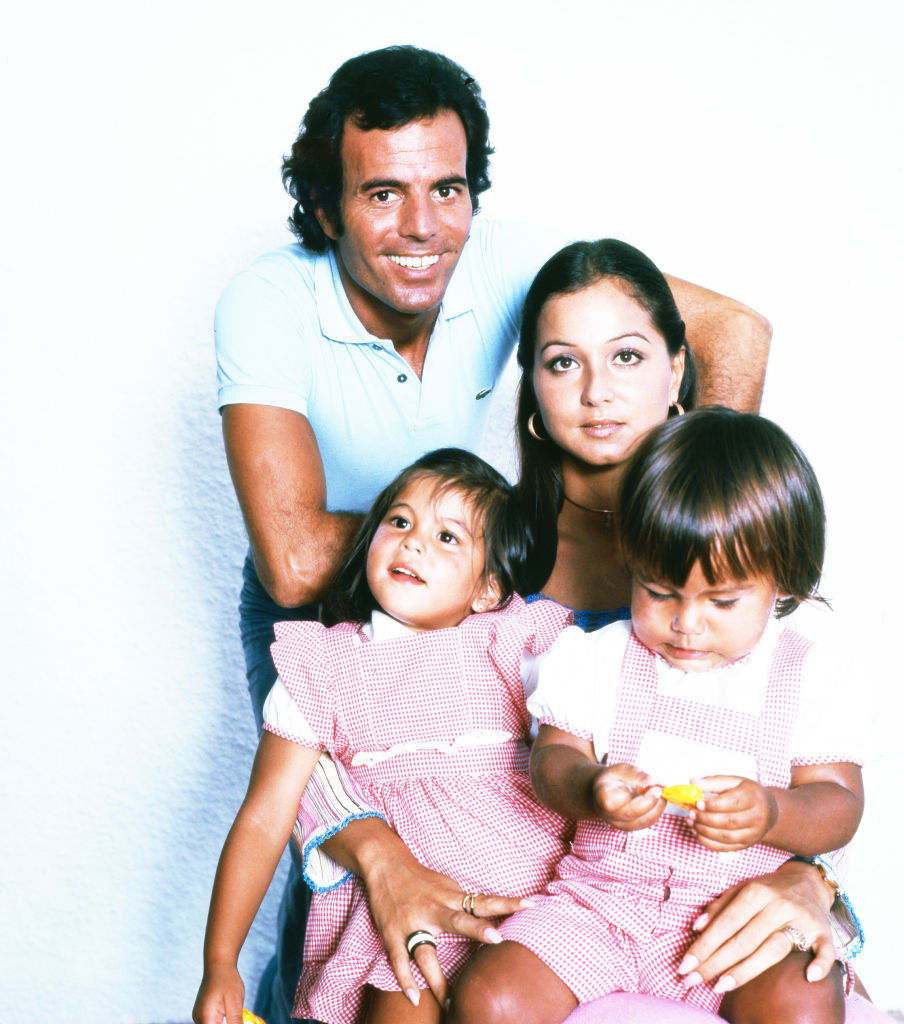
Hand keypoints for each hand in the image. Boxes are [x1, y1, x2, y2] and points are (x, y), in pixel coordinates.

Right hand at [192, 962, 243, 1023]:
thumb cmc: (228, 980)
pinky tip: (228, 1013)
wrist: (219, 964)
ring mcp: (198, 1015)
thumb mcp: (235, 1002)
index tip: (234, 1020)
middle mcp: (198, 1018)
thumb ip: (235, 1021)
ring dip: (223, 1023)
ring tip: (231, 1010)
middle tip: (235, 1015)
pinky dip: (220, 1021)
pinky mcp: (201, 1012)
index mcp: (205, 1017)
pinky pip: (210, 1022)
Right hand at [363, 848, 527, 1008]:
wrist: (385, 863)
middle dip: (477, 930)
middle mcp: (434, 909)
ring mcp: (412, 923)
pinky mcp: (392, 934)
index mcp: (450, 897)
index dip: (507, 904)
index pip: (484, 901)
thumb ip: (467, 904)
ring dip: (437, 976)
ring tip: (450, 1000)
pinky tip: (414, 998)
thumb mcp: (447, 886)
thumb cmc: (422, 879)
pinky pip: (399, 960)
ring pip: (425, 952)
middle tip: (498, 940)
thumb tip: (495, 918)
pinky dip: (405, 980)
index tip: (530, 905)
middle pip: (458, 920)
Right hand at [592, 763, 664, 830]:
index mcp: (602, 794)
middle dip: (648, 801)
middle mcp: (608, 813)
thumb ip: (638, 775)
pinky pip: (647, 823)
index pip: (609, 801)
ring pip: (641, 821)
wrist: (606, 791)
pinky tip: (658, 800)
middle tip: (658, 789)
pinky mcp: (630, 828)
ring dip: (656, 807)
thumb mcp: (624, 769)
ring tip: (660, 793)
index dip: (625, 795)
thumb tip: (653, 783)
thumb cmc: (615, 778)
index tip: (638, 786)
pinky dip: (656, 811)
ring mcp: (619, 823)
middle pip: (629, 813)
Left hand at [677, 859, 835, 992]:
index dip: (704, 945)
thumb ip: (720, 906)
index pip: (725, 923)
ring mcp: (802, 920)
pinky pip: (825, 950)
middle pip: (743, 939)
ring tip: (722, 986)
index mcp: (755, 892)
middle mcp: (777, 905)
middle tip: (693, 981)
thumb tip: (697, 927)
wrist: (809, 881)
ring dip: (746, 970)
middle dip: (715, 962)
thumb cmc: (769, 889)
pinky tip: (809, 977)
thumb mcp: (742, 888)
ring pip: (773, 948)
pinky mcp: (824, 933)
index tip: (685, 965)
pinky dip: (820, 964)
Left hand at [688, 775, 776, 851]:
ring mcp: (753, 834)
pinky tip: (698, 833)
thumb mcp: (734, 781)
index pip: (733, 803)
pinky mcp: (747, 844)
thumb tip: (693, 782)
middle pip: (729, 822)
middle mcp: (757, 817)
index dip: (713, 805)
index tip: (697, 803)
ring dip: (705, 831)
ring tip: (691, 822)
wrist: (770, 810)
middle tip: (690, 814)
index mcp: (753, 798)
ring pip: (726, 837)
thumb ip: (713, 782)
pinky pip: (726, 848)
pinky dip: (709, 843)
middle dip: (706, 819)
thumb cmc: (748, 793)